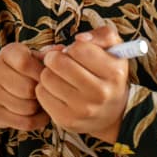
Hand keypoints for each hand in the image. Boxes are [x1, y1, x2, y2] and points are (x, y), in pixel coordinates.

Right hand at [0, 43, 50, 130]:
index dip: (40, 72)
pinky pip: (25, 122)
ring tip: (40, 101)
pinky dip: (38, 120)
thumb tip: (62, 51)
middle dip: (40, 92)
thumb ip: (47, 55)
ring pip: (27, 108)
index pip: (24, 63)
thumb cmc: (21, 71)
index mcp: (6, 53)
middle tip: (44, 91)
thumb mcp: (31, 57)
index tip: (46, 76)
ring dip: (39, 107)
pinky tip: (38, 113)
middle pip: (28, 88)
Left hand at [36, 27, 129, 143]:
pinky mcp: (67, 121)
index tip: (75, 53)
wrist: (112, 113)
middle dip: (55, 57)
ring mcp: (83, 109)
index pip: (79, 49)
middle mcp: (100, 93)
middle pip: (58, 62)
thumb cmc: (107, 74)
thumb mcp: (114, 49)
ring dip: (49, 73)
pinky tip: (57, 90)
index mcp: (114, 72)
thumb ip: (102, 35)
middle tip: (61, 61)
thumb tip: (80, 39)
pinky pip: (41, 94)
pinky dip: (45, 88)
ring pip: (46, 77)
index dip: (73, 47)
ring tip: (60, 77)